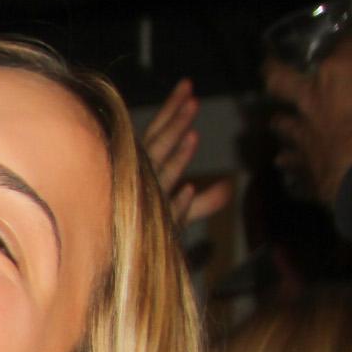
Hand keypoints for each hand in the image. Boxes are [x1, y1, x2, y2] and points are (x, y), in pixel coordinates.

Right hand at [142, 78, 234, 225]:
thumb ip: (204, 202)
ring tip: (194, 136)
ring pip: (158, 173)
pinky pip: (161, 210)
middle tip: (192, 97)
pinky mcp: (143, 221)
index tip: (188, 86)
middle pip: (156, 145)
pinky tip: (188, 191)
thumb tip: (230, 187)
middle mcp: (138, 179)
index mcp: (142, 169)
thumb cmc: (145, 235)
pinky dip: (174, 202)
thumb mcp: (180, 214)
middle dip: (174, 122)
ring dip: (176, 156)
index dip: (172, 110)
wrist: (121, 265)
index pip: (158, 132)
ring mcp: (140, 199)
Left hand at [264, 47, 351, 209]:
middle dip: (274, 69)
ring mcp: (301, 135)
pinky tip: (291, 161)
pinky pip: (290, 162)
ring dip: (283, 121)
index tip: (350, 33)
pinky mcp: (302, 167)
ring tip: (283, 121)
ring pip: (280, 123)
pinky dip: (292, 160)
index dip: (349, 38)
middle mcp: (310, 101)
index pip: (344, 43)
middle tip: (269, 63)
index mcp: (337, 75)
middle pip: (280, 79)